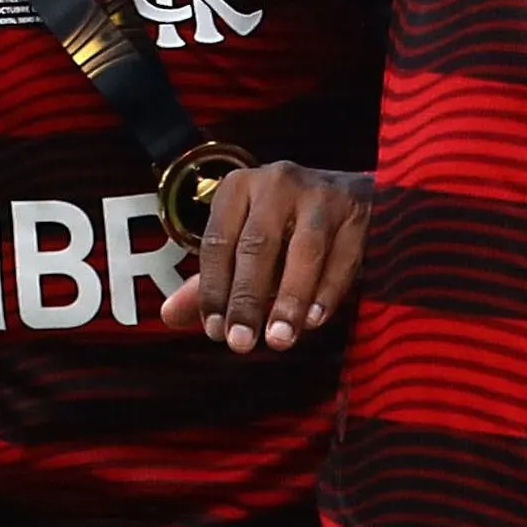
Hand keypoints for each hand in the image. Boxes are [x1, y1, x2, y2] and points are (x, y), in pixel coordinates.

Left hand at [167, 161, 367, 352]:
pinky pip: (343, 255)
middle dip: (247, 299)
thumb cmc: (287, 225)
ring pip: (303, 250)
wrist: (354, 193)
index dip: (214, 289)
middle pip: (257, 246)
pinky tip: (315, 320)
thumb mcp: (245, 242)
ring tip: (279, 339)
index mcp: (239, 188)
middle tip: (241, 343)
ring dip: (289, 299)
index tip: (214, 331)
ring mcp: (321, 192)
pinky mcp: (358, 209)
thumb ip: (212, 279)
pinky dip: (328, 290)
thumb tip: (168, 315)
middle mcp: (277, 182)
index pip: (218, 242)